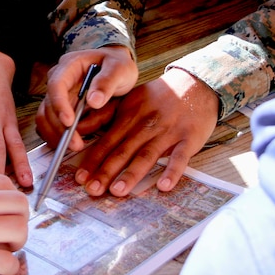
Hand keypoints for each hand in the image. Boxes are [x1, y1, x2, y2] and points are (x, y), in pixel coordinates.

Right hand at [0, 172, 28, 274]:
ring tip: (5, 251)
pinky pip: (7, 262)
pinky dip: (10, 267)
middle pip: (19, 204)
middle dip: (21, 221)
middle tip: (10, 234)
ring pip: (19, 229)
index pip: (5, 184)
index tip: (6, 214)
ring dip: (18, 243)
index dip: (11, 202)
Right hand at [35, 46, 136, 152]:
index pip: (57, 85)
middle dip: (60, 128)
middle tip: (76, 144)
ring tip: (76, 145)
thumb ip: (107, 82)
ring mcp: (58, 94)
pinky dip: (58, 135)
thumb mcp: (120, 69)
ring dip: (57, 134)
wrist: (116, 68)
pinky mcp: (60, 107)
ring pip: (46, 117)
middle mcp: (58, 79)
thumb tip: (93, 101)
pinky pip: (51, 123)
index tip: (69, 122)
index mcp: (70, 65)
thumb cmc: (117, 64)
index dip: (59, 105)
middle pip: (49, 106)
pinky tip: (71, 142)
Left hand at [73, 68, 218, 196]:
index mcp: (129, 116)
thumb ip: (106, 116)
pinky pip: (180, 157)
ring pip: (147, 155)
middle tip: (92, 190)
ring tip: (118, 191)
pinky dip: (172, 171)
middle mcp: (145, 125)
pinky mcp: (188, 138)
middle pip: (123, 150)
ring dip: (132, 174)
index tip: (80, 178)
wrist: (194, 84)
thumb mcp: (129, 100)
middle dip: (106, 171)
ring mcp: (167, 132)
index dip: (93, 160)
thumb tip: (81, 129)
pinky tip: (163, 186)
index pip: (107, 141)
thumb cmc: (158, 97)